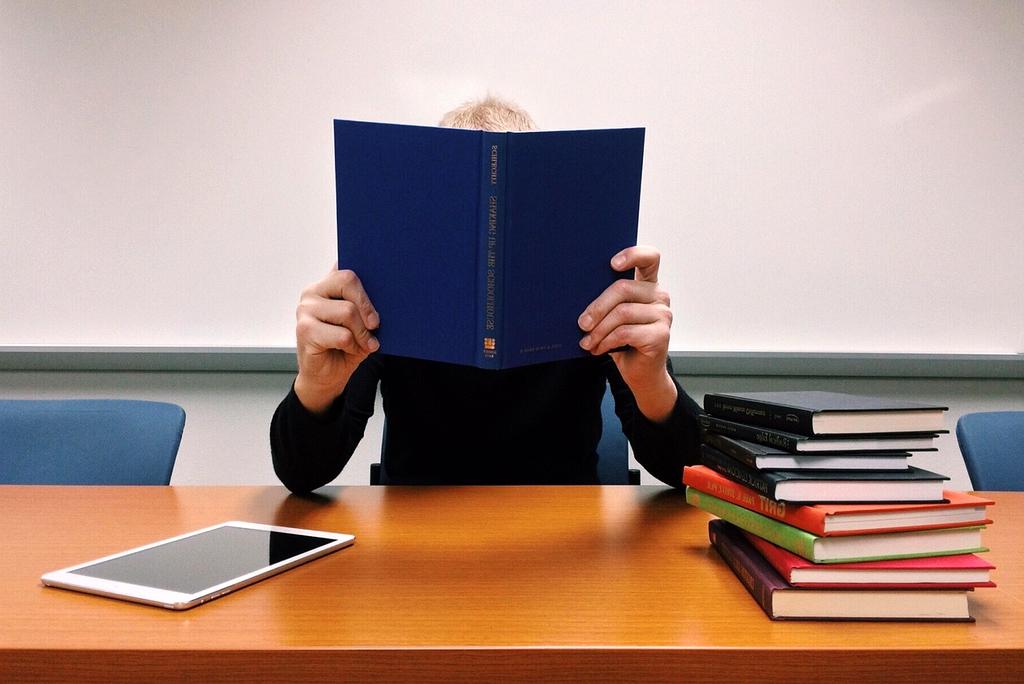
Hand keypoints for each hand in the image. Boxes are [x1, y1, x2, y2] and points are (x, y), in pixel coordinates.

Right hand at [293, 265, 379, 414]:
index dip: (365, 273)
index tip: (377, 287)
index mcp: (327, 284)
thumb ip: (366, 307)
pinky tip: (349, 350)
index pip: (346, 265)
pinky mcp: (304, 330)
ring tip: (362, 343)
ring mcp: (306, 309)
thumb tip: (385, 298)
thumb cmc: (346, 346)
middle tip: (375, 324)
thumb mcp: (362, 323)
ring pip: (348, 311)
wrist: (326, 377)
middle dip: (367, 305)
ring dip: (362, 333)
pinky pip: (342, 335)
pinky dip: (353, 346)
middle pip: (348, 280)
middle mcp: (313, 291)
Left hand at [577, 246, 677, 421]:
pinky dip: (606, 341)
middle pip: (623, 288)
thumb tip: (575, 293)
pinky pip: (625, 332)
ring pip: (621, 313)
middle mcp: (659, 296)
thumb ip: (606, 301)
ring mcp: (663, 315)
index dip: (632, 254)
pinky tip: (598, 349)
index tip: (612, 264)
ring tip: (587, 342)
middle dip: (596, 307)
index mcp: (648, 285)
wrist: (640, 373)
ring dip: (598, 330)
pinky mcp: (661, 335)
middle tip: (582, 324)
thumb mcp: (612, 316)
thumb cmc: (622, 341)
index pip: (649, 258)